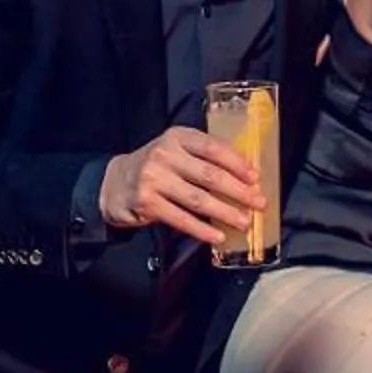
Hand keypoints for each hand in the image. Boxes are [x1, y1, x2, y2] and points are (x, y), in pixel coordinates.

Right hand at [100, 126, 260, 245]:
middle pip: (209, 175)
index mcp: (178, 137)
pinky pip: (181, 219)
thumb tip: (245, 174)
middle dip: (238, 191)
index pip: (213, 147)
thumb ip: (203, 156)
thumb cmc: (157, 166)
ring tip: (244, 222)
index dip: (237, 163)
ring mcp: (153, 179)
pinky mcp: (146, 203)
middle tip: (258, 203)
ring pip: (198, 199)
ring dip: (225, 213)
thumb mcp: (176, 149)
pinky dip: (202, 229)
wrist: (113, 183)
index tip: (256, 177)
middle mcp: (165, 155)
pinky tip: (217, 235)